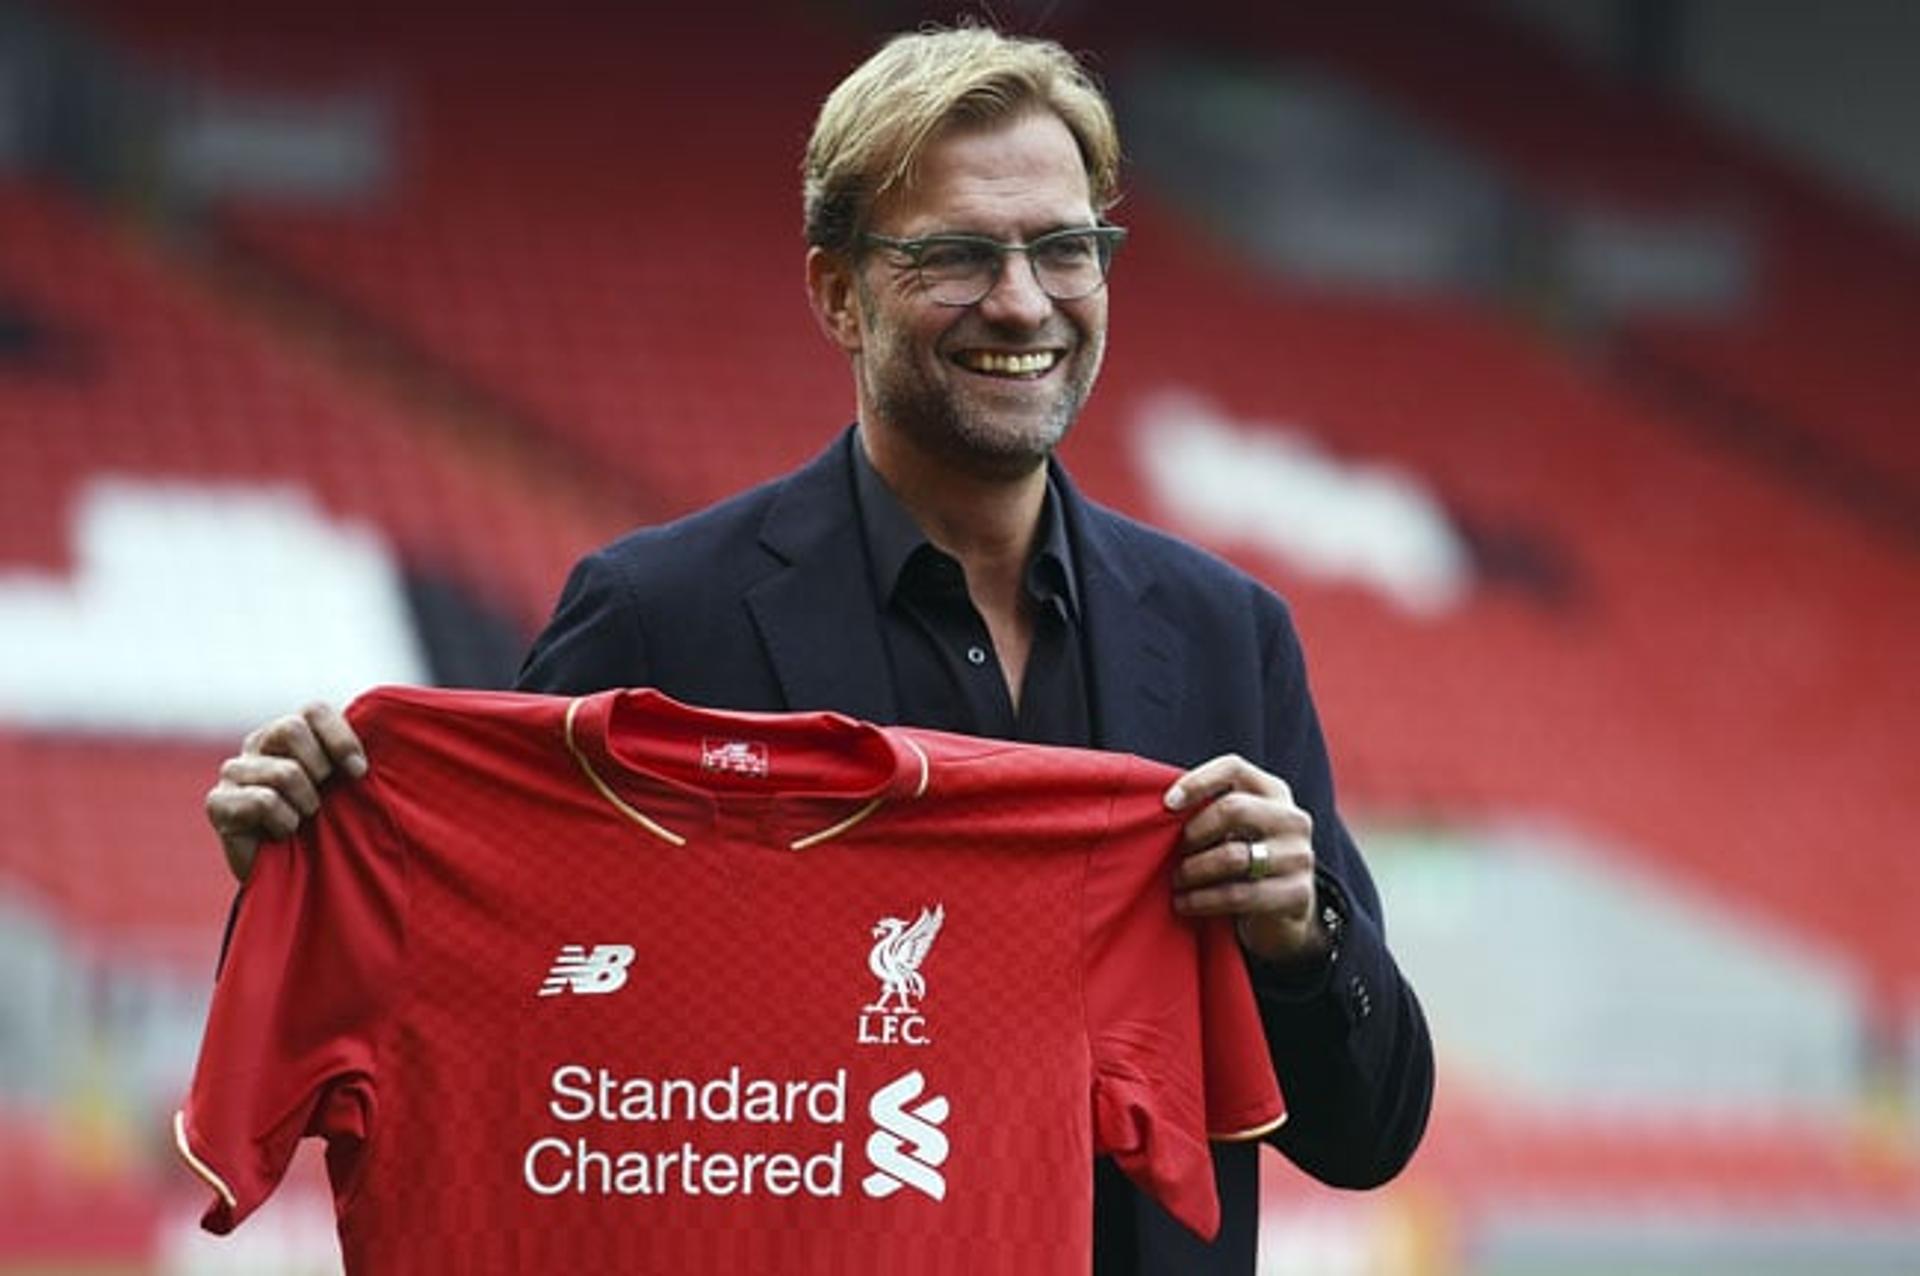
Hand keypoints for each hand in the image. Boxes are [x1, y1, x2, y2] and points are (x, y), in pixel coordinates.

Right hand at [205, 703, 365, 882]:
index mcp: (291, 733)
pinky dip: (284, 822)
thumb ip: (356, 758)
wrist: (297, 878)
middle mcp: (258, 744)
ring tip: (302, 820)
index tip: (359, 772)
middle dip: (320, 769)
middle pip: (291, 728)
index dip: (340, 738)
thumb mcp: (348, 787)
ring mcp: (234, 771)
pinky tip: (282, 834)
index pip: (313, 710)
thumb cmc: (327, 827)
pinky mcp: (218, 802)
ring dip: (305, 804)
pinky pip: (264, 801)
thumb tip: (384, 733)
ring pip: (284, 772)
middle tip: (322, 799)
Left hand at [1165, 754, 1326, 966]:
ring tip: (1176, 880)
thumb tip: (1165, 805)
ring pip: (1233, 856)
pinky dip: (1203, 900)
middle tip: (1176, 851)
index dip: (1197, 781)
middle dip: (1194, 832)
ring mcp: (1299, 856)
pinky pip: (1238, 895)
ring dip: (1193, 870)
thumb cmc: (1245, 859)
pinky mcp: (1297, 894)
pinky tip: (1186, 903)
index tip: (1168, 803)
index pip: (1234, 769)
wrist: (1284, 913)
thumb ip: (1210, 810)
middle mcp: (1292, 819)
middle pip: (1234, 809)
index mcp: (1273, 792)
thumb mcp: (1234, 828)